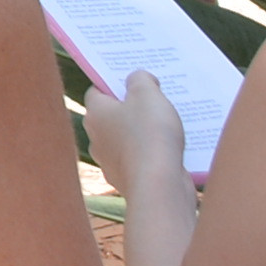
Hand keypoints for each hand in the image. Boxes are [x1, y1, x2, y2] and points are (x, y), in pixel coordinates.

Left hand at [87, 72, 192, 211]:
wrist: (159, 187)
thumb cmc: (150, 135)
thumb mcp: (148, 95)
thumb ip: (140, 80)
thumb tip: (136, 79)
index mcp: (95, 114)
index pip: (97, 92)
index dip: (115, 84)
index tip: (134, 81)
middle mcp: (96, 139)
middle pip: (112, 116)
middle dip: (132, 109)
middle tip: (155, 101)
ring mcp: (111, 163)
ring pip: (127, 140)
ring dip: (143, 133)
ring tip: (168, 125)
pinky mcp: (128, 180)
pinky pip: (140, 161)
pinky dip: (151, 155)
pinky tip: (171, 150)